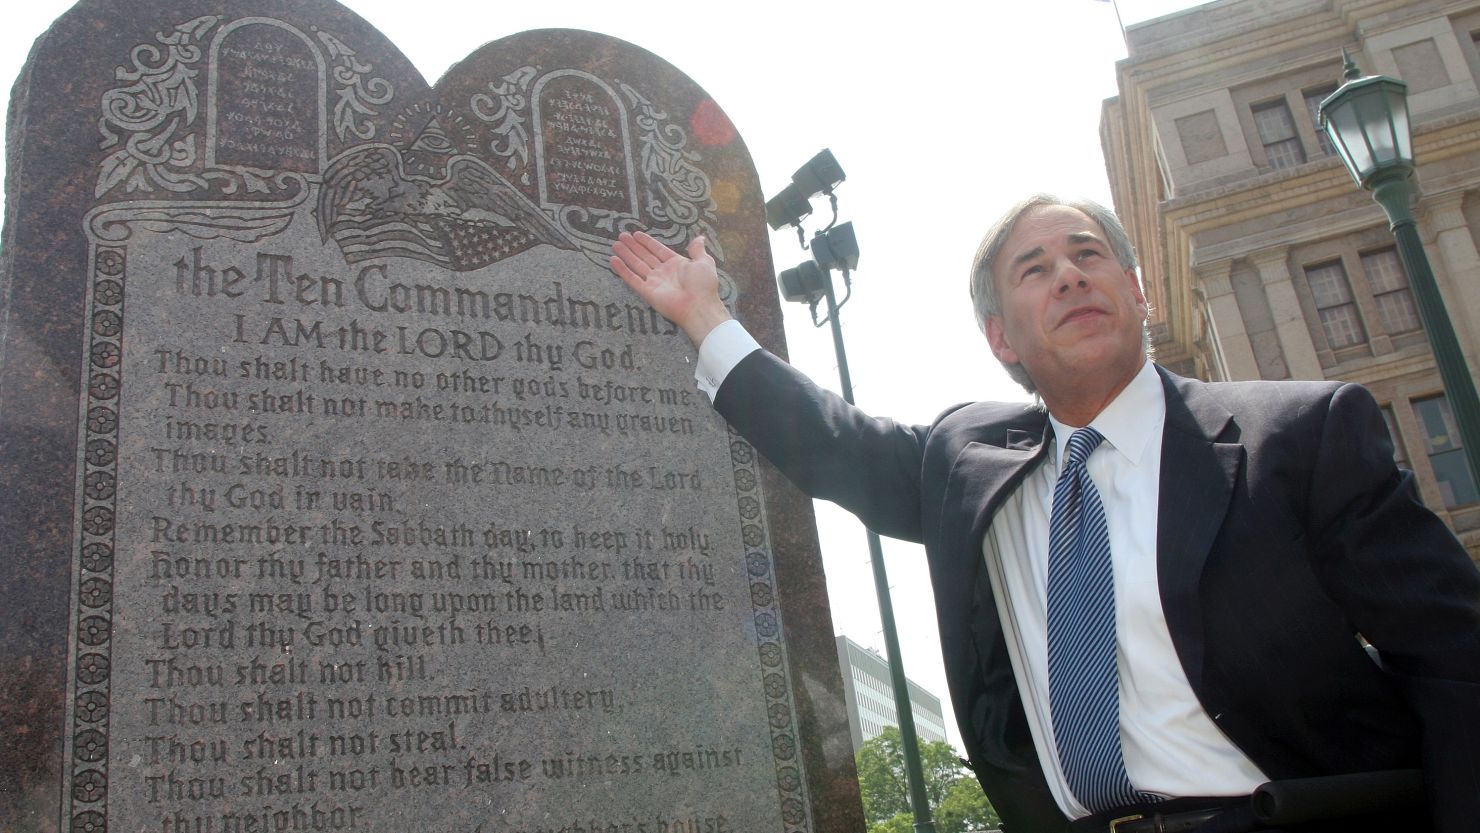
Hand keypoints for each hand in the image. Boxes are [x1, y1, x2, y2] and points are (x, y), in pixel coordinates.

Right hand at [610, 231, 732, 345]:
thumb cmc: (703, 285)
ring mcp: (654, 282)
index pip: (658, 250)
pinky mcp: (647, 292)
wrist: (698, 306)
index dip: (647, 242)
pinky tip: (614, 260)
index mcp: (676, 264)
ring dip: (626, 255)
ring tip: (615, 244)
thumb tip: (699, 238)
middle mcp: (663, 272)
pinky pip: (632, 279)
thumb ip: (698, 250)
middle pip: (644, 256)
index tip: (636, 234)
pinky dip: (622, 270)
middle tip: (622, 236)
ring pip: (636, 265)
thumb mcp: (704, 262)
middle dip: (633, 246)